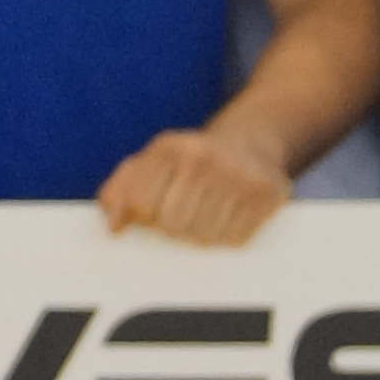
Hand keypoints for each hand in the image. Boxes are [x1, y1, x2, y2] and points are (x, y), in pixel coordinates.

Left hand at [96, 126, 292, 247]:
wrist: (250, 141)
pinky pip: (234, 238)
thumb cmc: (190, 162)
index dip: (143, 217)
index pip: (141, 204)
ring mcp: (237, 174)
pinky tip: (226, 218)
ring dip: (199, 236)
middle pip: (172, 224)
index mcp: (169, 148)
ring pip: (203, 236)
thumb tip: (114, 226)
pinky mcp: (265, 193)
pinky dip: (227, 237)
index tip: (152, 213)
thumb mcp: (151, 163)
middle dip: (172, 229)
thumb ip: (120, 191)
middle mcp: (204, 157)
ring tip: (203, 216)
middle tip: (180, 218)